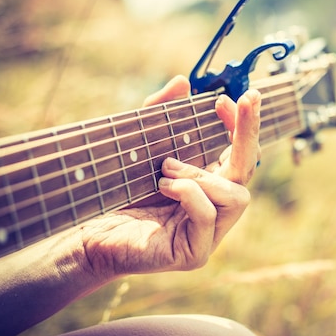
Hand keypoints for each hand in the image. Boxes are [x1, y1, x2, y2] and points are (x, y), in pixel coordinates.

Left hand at [80, 76, 260, 280]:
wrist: (86, 234)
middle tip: (238, 100)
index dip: (242, 126)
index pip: (241, 154)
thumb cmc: (115, 192)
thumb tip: (183, 82)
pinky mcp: (195, 253)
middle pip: (249, 170)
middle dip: (247, 132)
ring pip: (236, 196)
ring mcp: (208, 234)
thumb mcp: (140, 144)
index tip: (225, 99)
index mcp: (209, 185)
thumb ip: (159, 113)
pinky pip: (208, 215)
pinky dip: (189, 193)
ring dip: (201, 173)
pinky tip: (164, 186)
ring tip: (166, 167)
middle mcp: (215, 208)